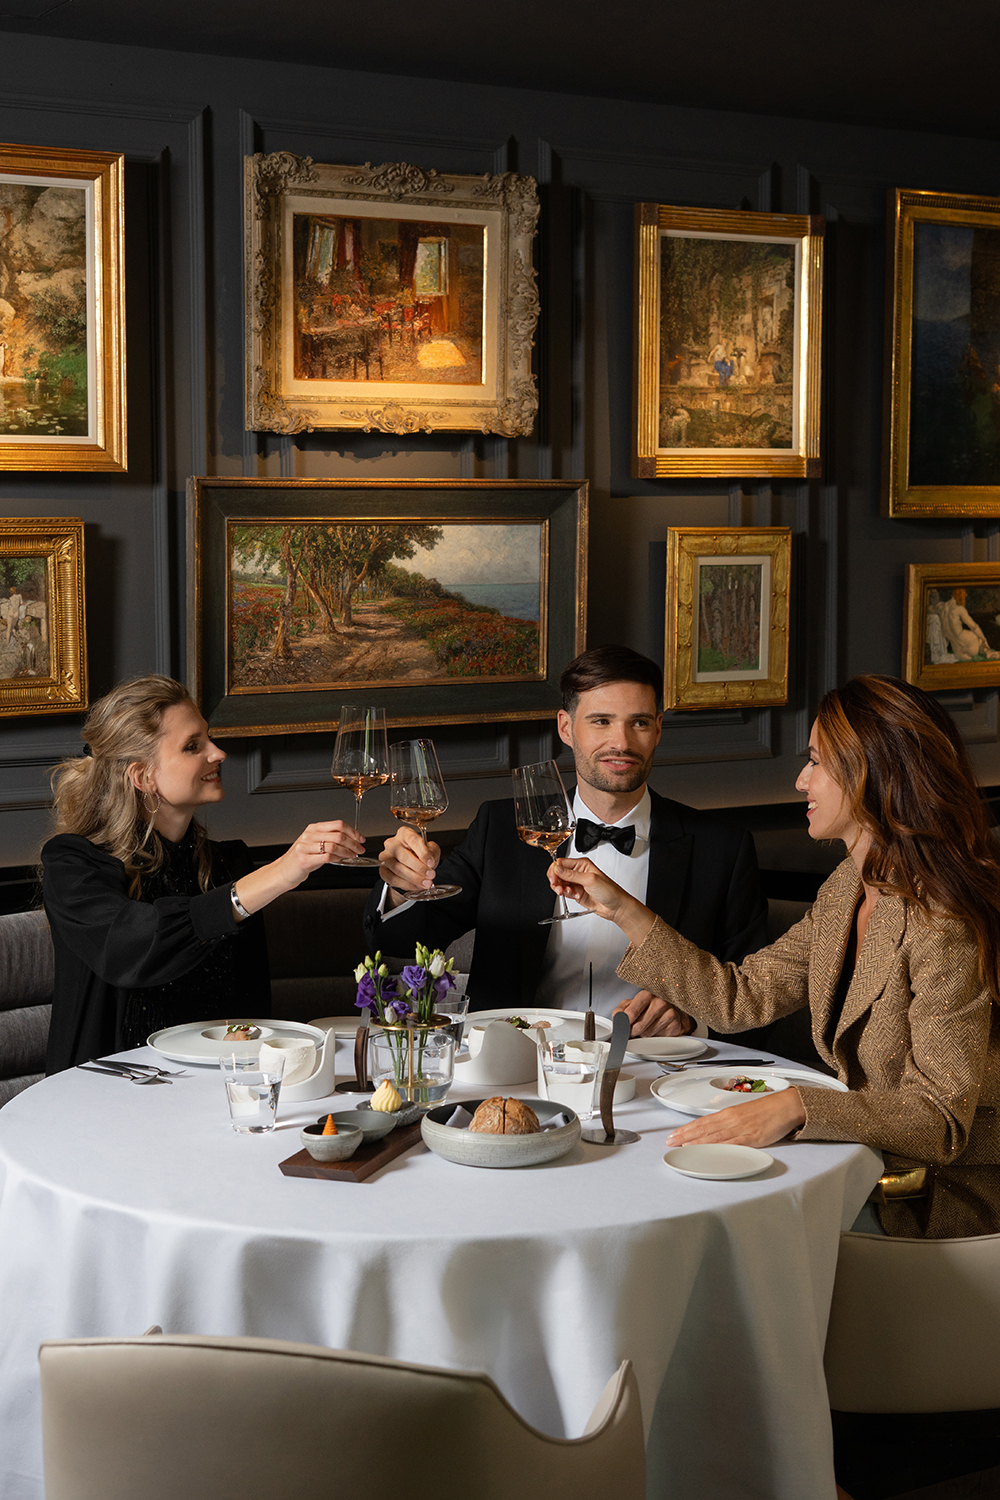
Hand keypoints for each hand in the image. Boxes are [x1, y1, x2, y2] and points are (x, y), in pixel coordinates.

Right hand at [282, 820, 364, 879]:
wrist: (284, 871)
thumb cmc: (302, 858)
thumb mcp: (315, 845)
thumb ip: (330, 840)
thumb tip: (351, 841)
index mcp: (313, 828)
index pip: (338, 824)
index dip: (352, 831)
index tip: (360, 839)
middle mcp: (309, 835)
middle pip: (338, 835)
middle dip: (353, 843)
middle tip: (360, 849)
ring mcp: (305, 846)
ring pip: (334, 846)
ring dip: (347, 852)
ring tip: (352, 856)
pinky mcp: (304, 859)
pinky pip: (326, 857)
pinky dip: (337, 859)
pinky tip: (340, 861)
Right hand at [378, 825, 440, 905]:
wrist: (414, 863)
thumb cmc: (421, 853)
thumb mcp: (431, 849)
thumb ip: (432, 851)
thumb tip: (429, 860)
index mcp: (404, 833)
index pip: (412, 840)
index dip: (423, 853)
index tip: (431, 863)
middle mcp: (392, 843)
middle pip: (403, 856)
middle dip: (419, 868)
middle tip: (430, 875)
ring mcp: (385, 857)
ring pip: (397, 869)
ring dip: (414, 878)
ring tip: (426, 882)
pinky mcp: (383, 870)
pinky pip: (393, 879)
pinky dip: (407, 884)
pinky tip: (417, 885)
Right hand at [548, 857, 656, 946]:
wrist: (616, 907)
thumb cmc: (609, 891)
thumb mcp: (590, 880)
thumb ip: (571, 875)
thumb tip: (557, 868)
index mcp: (582, 865)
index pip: (561, 863)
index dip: (555, 870)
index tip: (554, 878)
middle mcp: (578, 872)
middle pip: (558, 873)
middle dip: (556, 880)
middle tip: (558, 888)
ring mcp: (576, 883)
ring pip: (559, 883)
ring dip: (561, 888)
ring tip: (567, 892)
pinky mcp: (576, 893)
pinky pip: (564, 892)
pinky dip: (566, 895)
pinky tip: (575, 896)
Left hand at [614, 990, 694, 1036]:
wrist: (673, 1011)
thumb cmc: (651, 1007)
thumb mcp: (632, 1004)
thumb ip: (621, 1010)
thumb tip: (616, 1020)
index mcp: (646, 995)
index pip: (630, 1013)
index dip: (623, 1024)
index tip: (620, 1029)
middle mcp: (659, 1002)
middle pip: (638, 1026)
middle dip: (633, 1031)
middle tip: (632, 1030)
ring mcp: (668, 1012)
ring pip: (647, 1033)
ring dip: (644, 1034)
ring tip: (647, 1027)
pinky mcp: (675, 1024)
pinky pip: (658, 1037)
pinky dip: (654, 1036)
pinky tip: (657, 1029)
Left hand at [665, 1087, 805, 1150]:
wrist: (786, 1106)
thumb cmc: (767, 1110)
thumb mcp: (743, 1113)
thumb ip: (729, 1123)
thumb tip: (715, 1131)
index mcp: (728, 1113)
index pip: (702, 1122)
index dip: (686, 1129)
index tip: (673, 1134)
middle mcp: (731, 1120)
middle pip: (703, 1129)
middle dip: (684, 1136)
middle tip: (669, 1142)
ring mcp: (740, 1129)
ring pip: (714, 1137)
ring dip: (696, 1142)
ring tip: (681, 1147)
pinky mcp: (752, 1138)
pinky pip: (731, 1144)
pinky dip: (718, 1148)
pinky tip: (708, 1152)